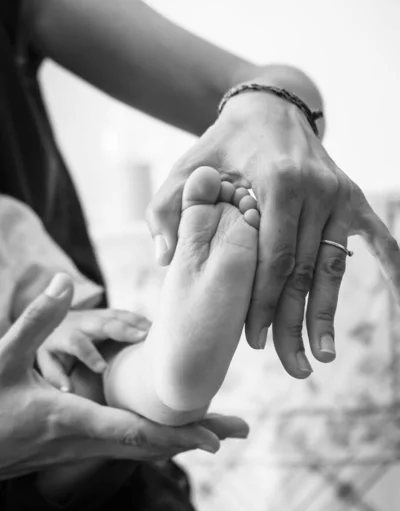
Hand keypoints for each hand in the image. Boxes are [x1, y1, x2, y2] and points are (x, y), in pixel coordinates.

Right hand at [0, 273, 248, 480]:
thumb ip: (36, 321)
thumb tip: (62, 281)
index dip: (177, 435)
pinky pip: (128, 449)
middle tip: (238, 430)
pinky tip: (172, 437)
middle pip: (152, 445)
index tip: (214, 438)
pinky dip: (158, 442)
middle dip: (197, 437)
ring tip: (217, 432)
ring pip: (143, 451)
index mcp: (71, 419)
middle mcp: (85, 441)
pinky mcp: (79, 450)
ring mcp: (83, 451)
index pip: (135, 431)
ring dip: (182, 441)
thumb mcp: (3, 359)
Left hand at [146, 92, 399, 377]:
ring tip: (323, 356)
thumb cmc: (222, 147)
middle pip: (303, 272)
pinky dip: (393, 268)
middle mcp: (314, 190)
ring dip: (328, 315)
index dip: (264, 304)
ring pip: (332, 268)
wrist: (269, 108)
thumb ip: (168, 210)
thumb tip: (164, 260)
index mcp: (275, 183)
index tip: (254, 340)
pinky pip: (380, 238)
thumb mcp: (188, 168)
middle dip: (294, 324)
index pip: (272, 258)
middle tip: (290, 366)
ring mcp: (337, 195)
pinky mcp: (352, 197)